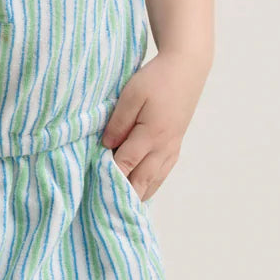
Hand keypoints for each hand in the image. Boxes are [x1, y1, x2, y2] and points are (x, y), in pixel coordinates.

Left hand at [100, 50, 205, 201]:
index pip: (125, 164)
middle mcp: (164, 147)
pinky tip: (141, 191)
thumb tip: (106, 147)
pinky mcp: (175, 145)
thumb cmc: (156, 78)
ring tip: (121, 210)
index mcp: (151, 135)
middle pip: (141, 180)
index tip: (93, 192)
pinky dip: (150, 186)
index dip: (109, 179)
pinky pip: (162, 173)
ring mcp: (172, 148)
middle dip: (123, 196)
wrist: (187, 68)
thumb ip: (118, 122)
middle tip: (105, 211)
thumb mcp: (132, 94)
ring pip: (153, 181)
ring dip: (138, 195)